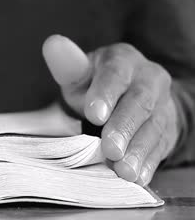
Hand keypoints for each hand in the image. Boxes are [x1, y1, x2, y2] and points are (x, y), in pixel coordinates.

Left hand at [42, 35, 178, 185]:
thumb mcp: (80, 73)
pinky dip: (149, 162)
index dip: (106, 93)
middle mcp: (148, 78)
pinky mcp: (167, 128)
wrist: (126, 95)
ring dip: (139, 150)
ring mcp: (162, 104)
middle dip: (124, 127)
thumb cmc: (95, 84)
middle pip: (140, 102)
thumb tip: (52, 43)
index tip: (94, 114)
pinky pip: (161, 145)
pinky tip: (138, 176)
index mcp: (122, 60)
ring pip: (154, 126)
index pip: (116, 73)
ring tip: (123, 170)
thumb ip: (68, 64)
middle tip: (110, 149)